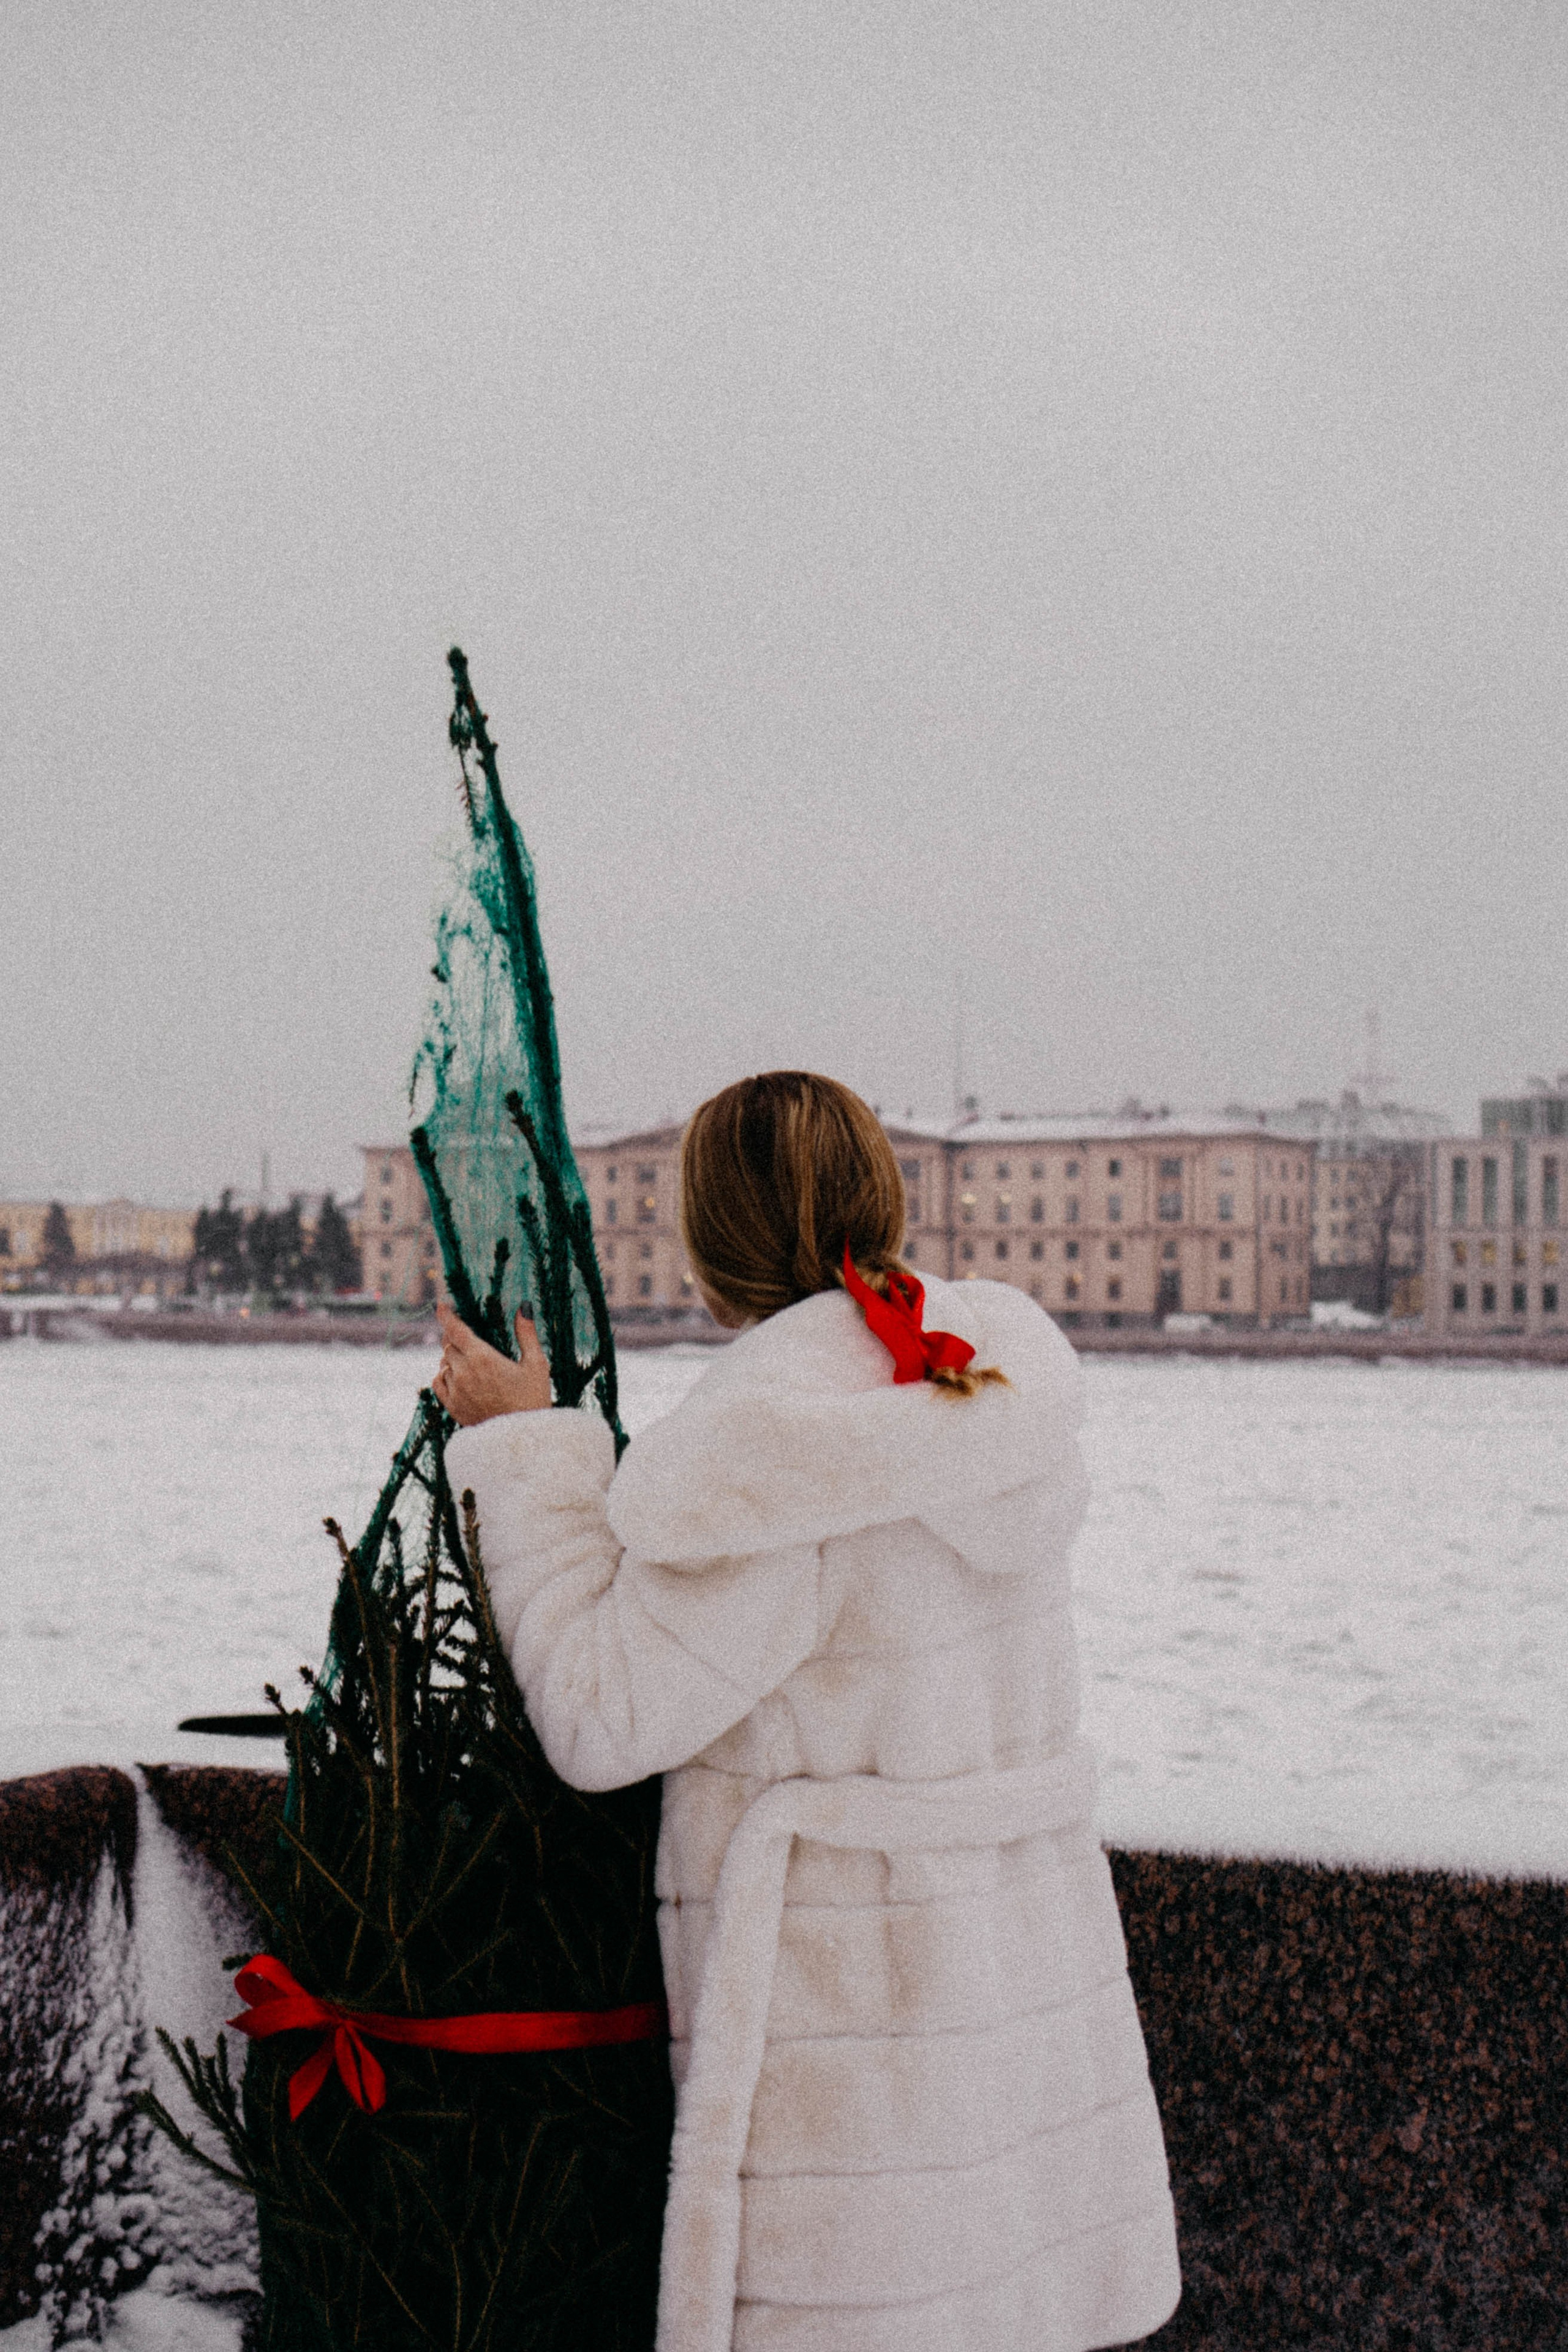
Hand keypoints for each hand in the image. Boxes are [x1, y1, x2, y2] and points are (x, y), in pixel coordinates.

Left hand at [433, 1302, 552, 1424]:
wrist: (523, 1441)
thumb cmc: (534, 1401)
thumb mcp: (537, 1365)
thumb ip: (527, 1334)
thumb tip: (524, 1307)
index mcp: (483, 1358)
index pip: (456, 1330)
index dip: (447, 1315)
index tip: (442, 1304)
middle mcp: (464, 1373)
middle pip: (449, 1345)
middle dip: (456, 1338)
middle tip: (467, 1336)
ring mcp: (456, 1391)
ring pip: (443, 1364)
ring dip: (452, 1358)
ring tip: (468, 1359)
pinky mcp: (453, 1407)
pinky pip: (438, 1382)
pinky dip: (443, 1375)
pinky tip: (457, 1376)